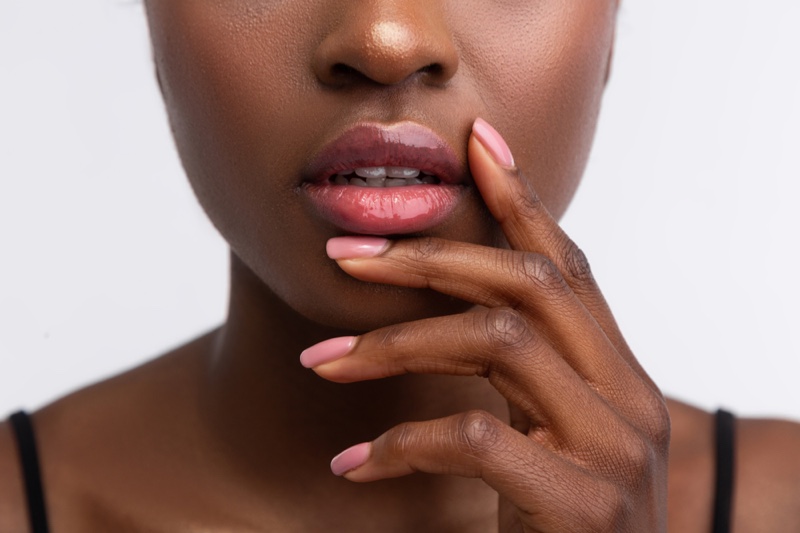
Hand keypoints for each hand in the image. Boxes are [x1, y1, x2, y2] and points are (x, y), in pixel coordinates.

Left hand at [300, 119, 669, 531]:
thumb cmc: (565, 526)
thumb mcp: (552, 437)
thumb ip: (527, 377)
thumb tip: (456, 315)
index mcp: (619, 375)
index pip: (570, 266)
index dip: (521, 199)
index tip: (473, 147)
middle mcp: (628, 399)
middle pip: (529, 283)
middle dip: (429, 259)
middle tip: (345, 259)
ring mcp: (613, 449)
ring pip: (497, 341)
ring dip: (396, 343)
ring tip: (323, 361)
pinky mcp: (580, 502)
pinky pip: (476, 437)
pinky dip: (402, 442)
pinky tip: (354, 466)